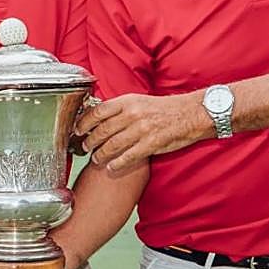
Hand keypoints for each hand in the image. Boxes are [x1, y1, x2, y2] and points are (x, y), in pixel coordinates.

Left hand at [75, 92, 206, 170]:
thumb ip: (121, 108)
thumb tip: (101, 117)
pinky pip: (128, 157)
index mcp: (128, 102)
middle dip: (90, 141)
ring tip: (96, 159)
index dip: (84, 122)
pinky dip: (117, 164)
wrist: (190, 114)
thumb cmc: (164, 108)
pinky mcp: (151, 144)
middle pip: (102, 130)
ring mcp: (141, 130)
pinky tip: (111, 168)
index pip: (98, 112)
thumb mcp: (139, 101)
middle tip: (84, 148)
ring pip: (112, 145)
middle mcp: (132, 114)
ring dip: (100, 155)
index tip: (77, 130)